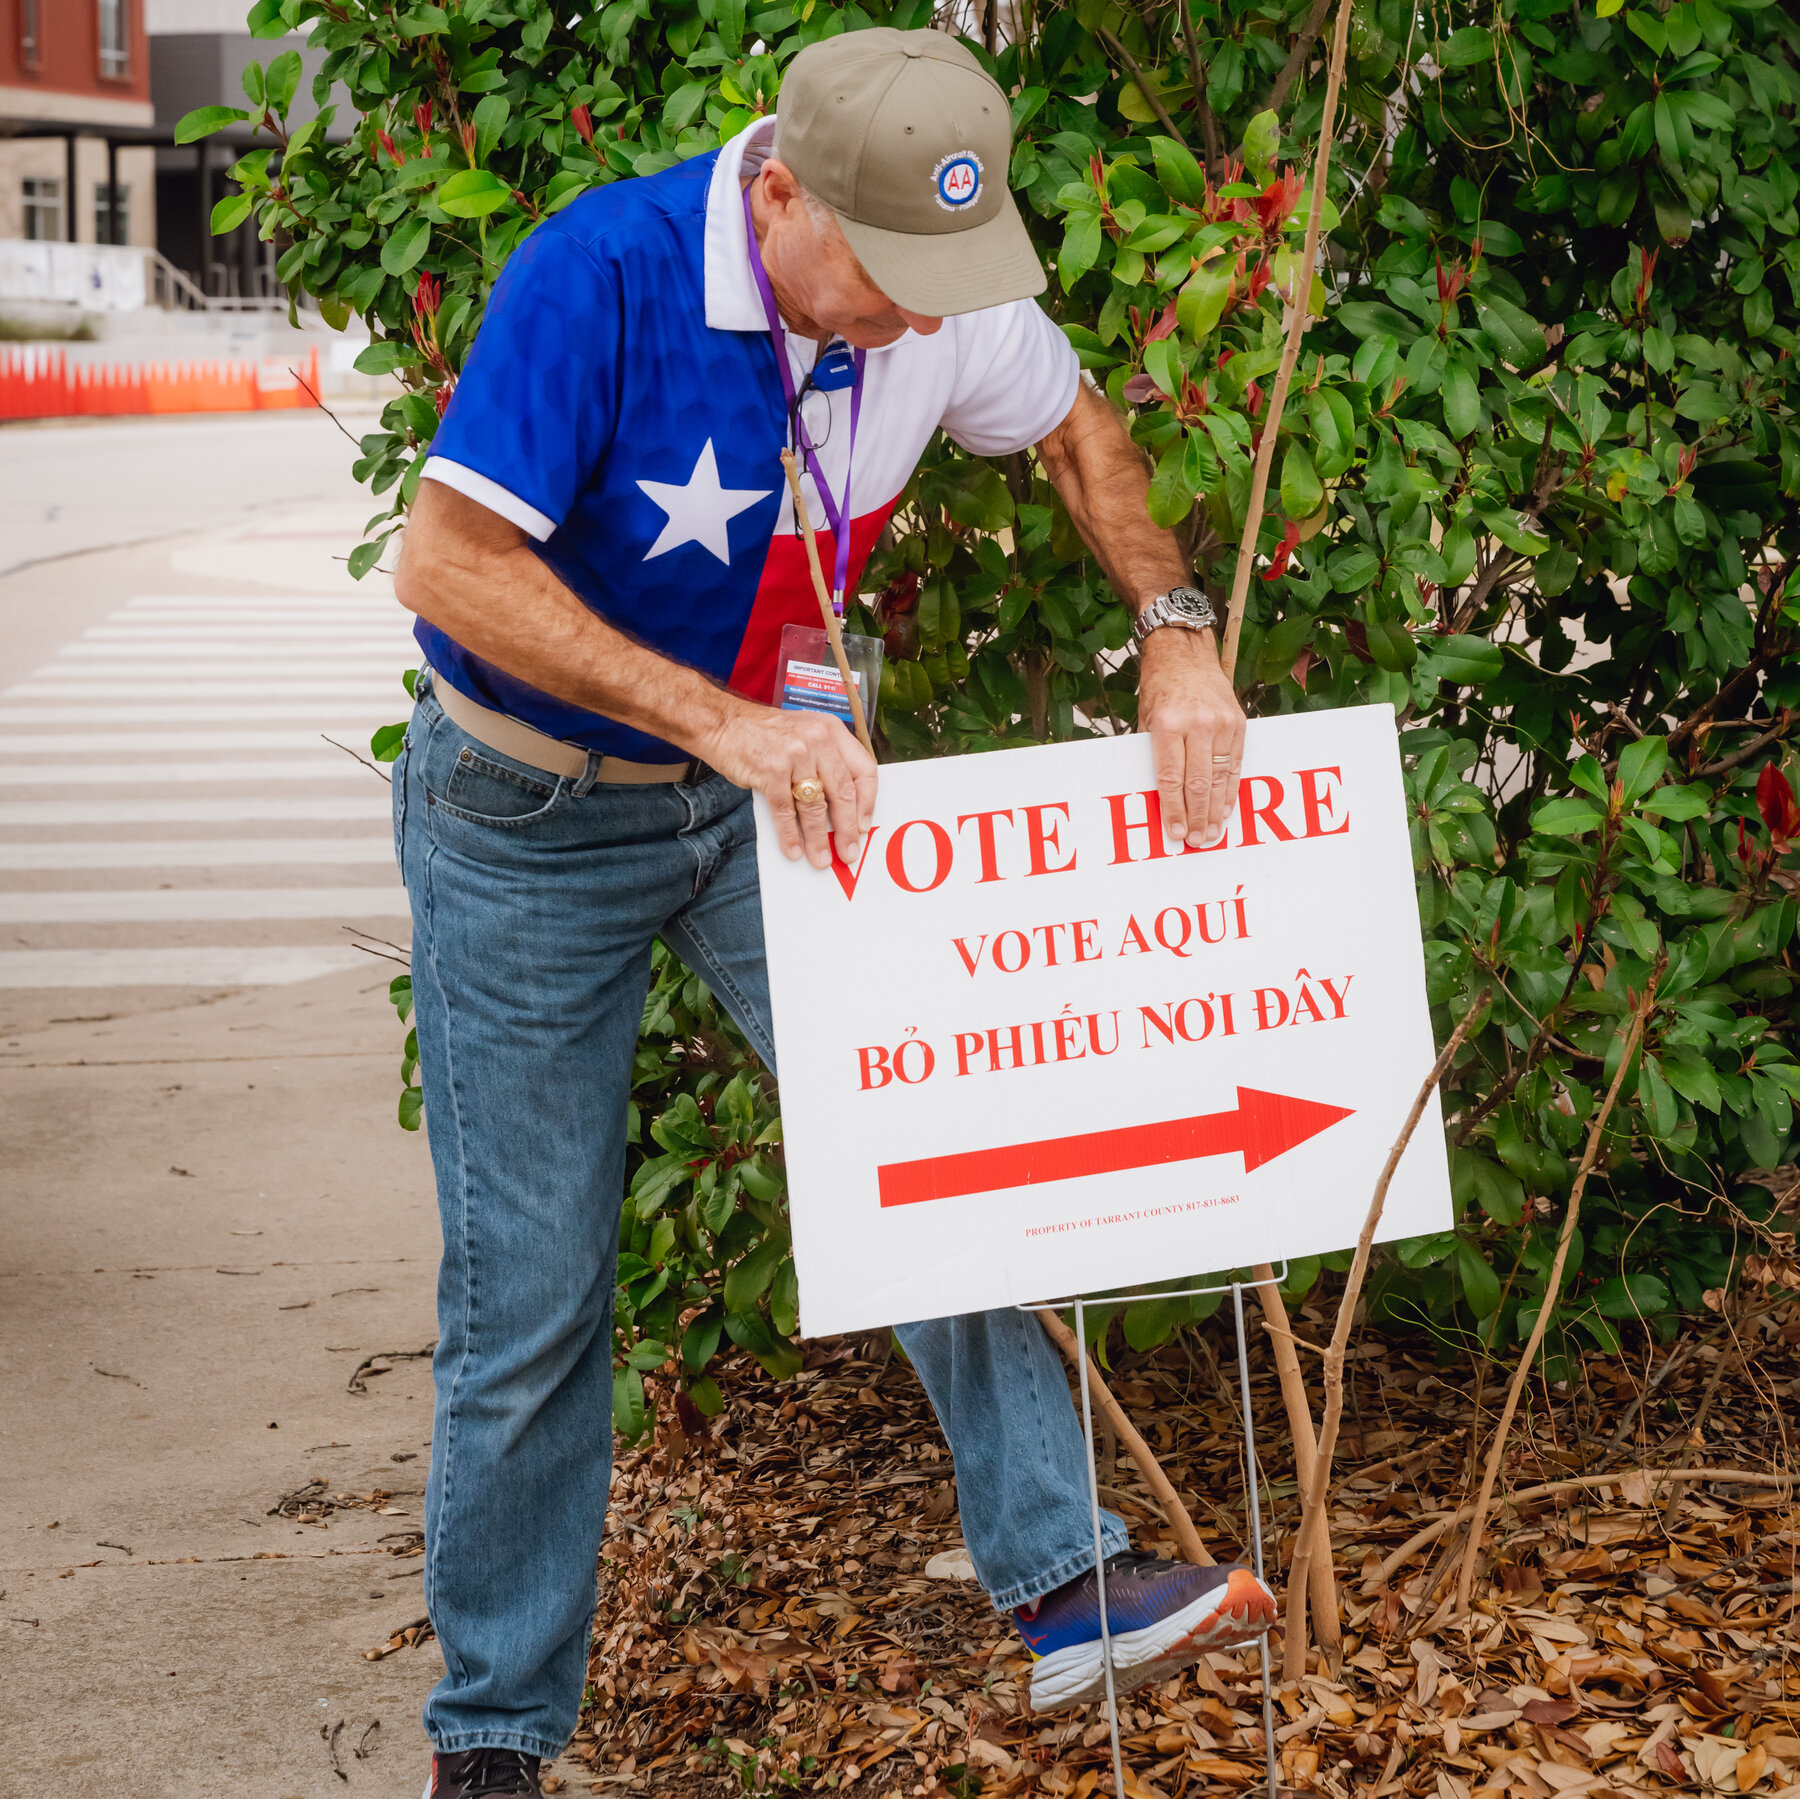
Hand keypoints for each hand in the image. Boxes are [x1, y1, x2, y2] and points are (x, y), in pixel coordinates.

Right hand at [706, 702, 878, 868]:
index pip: (864, 770)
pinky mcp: (771, 771)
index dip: (867, 802)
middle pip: (843, 793)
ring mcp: (794, 755)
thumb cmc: (764, 733)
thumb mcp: (805, 734)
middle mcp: (818, 740)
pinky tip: (794, 850)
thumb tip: (841, 809)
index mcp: (832, 731)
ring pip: (815, 807)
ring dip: (819, 838)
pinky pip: (785, 811)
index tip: (864, 826)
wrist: (722, 722)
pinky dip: (790, 835)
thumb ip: (826, 762)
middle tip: (849, 852)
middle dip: (847, 829)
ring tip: (821, 859)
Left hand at [1137, 627, 1244, 847]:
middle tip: (1196, 840)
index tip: (1175, 833)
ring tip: (1212, 833)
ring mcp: (1220, 724)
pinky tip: (1226, 808)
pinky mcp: (1238, 723)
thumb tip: (1162, 797)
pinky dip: (1231, 790)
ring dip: (1216, 810)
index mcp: (1168, 726)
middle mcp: (1196, 725)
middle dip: (1197, 817)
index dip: (1174, 810)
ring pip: (1220, 778)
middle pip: (1198, 784)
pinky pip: (1235, 764)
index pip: (1171, 780)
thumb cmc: (1159, 687)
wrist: (1184, 651)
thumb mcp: (1146, 719)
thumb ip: (1155, 754)